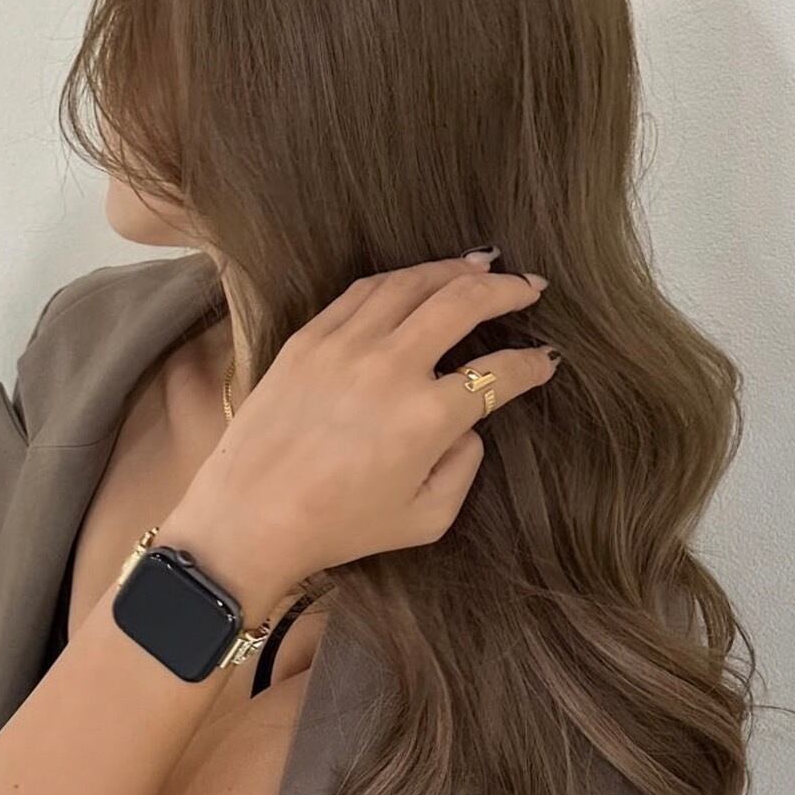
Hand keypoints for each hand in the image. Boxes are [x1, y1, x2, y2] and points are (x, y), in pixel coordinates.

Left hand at [169, 255, 558, 598]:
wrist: (249, 519)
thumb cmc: (339, 528)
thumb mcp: (425, 520)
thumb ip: (464, 469)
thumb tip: (470, 428)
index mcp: (429, 418)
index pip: (500, 373)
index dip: (532, 364)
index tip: (546, 360)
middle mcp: (392, 368)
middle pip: (464, 302)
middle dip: (508, 288)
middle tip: (532, 285)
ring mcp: (346, 346)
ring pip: (413, 282)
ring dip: (456, 268)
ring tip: (483, 266)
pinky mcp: (309, 338)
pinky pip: (364, 290)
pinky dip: (402, 277)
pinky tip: (420, 278)